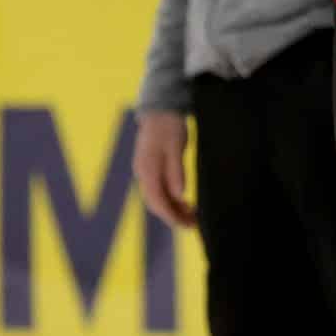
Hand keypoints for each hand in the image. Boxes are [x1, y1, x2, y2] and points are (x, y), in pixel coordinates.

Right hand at [133, 111, 196, 228]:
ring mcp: (145, 171)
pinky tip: (184, 202)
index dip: (171, 216)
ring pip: (158, 198)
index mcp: (147, 169)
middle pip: (156, 203)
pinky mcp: (151, 168)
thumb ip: (176, 171)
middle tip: (193, 224)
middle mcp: (143, 173)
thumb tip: (178, 195)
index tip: (185, 226)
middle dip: (173, 216)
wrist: (160, 109)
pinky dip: (171, 199)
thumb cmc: (169, 126)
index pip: (157, 201)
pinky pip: (159, 190)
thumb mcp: (176, 147)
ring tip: (192, 215)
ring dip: (173, 209)